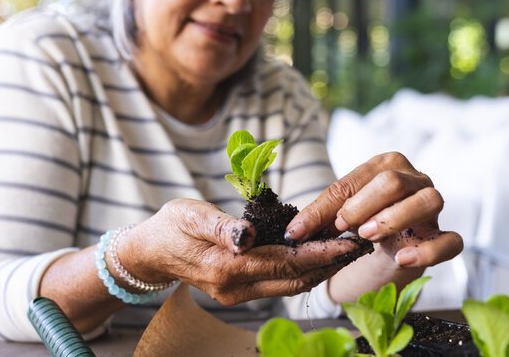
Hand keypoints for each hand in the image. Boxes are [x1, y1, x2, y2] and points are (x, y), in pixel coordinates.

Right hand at [121, 199, 371, 304]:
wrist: (150, 251)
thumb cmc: (171, 226)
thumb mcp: (190, 215)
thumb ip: (221, 226)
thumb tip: (248, 236)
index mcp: (226, 266)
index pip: (285, 261)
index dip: (320, 252)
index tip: (348, 242)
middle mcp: (235, 287)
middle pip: (294, 278)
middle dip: (329, 263)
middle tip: (358, 245)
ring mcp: (236, 293)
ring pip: (289, 285)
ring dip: (318, 270)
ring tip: (344, 251)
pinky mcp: (237, 291)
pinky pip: (277, 283)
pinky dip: (300, 271)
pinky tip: (314, 258)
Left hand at [285, 152, 462, 267]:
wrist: (390, 245)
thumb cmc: (363, 220)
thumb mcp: (339, 215)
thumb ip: (319, 217)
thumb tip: (292, 233)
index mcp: (385, 164)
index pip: (354, 180)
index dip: (325, 206)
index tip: (301, 231)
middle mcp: (413, 178)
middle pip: (392, 181)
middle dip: (361, 205)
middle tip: (342, 227)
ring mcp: (433, 205)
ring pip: (427, 201)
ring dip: (393, 218)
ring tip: (367, 235)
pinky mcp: (444, 234)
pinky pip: (450, 240)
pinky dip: (428, 250)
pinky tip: (402, 257)